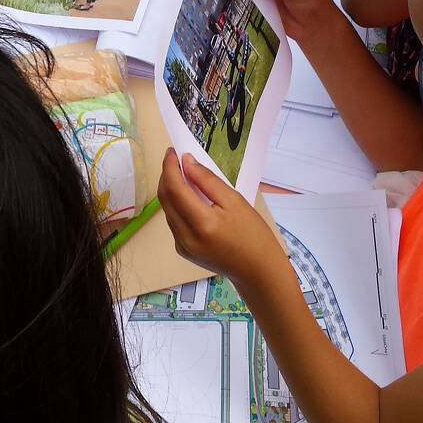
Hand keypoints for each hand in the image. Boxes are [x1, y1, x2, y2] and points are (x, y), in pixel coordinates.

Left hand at [158, 148, 284, 285]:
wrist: (257, 270)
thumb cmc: (253, 235)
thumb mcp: (235, 201)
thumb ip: (207, 180)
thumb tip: (187, 162)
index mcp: (202, 224)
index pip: (174, 189)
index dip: (170, 167)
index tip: (172, 151)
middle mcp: (186, 237)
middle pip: (165, 199)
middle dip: (167, 175)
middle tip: (176, 159)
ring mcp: (182, 246)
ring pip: (167, 210)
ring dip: (171, 190)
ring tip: (183, 175)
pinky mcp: (183, 250)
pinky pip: (173, 222)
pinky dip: (177, 205)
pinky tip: (189, 197)